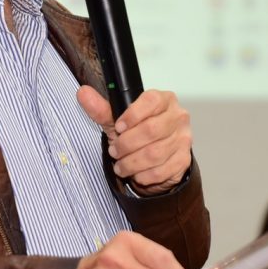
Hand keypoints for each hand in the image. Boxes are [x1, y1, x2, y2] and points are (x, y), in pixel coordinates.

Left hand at [77, 86, 191, 194]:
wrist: (155, 159)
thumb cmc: (138, 134)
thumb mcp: (118, 121)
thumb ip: (102, 109)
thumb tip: (83, 93)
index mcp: (164, 100)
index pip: (152, 101)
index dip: (132, 115)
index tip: (118, 127)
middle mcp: (178, 117)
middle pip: (152, 129)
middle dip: (127, 144)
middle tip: (114, 150)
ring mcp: (183, 139)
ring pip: (155, 153)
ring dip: (132, 162)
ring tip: (121, 165)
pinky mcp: (184, 161)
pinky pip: (161, 170)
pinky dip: (143, 175)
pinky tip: (136, 173)